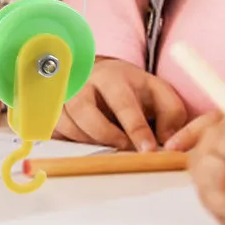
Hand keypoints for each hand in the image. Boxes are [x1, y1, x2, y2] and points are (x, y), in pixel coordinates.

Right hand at [54, 57, 188, 150]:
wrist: (101, 75)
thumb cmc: (133, 89)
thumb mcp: (159, 93)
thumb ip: (172, 114)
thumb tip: (167, 141)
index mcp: (113, 75)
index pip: (122, 102)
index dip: (136, 128)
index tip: (148, 150)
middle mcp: (83, 80)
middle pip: (84, 109)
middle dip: (106, 135)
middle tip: (125, 150)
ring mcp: (63, 93)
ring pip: (67, 123)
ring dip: (90, 140)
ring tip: (108, 144)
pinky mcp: (52, 108)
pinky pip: (55, 130)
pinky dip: (72, 141)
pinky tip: (89, 140)